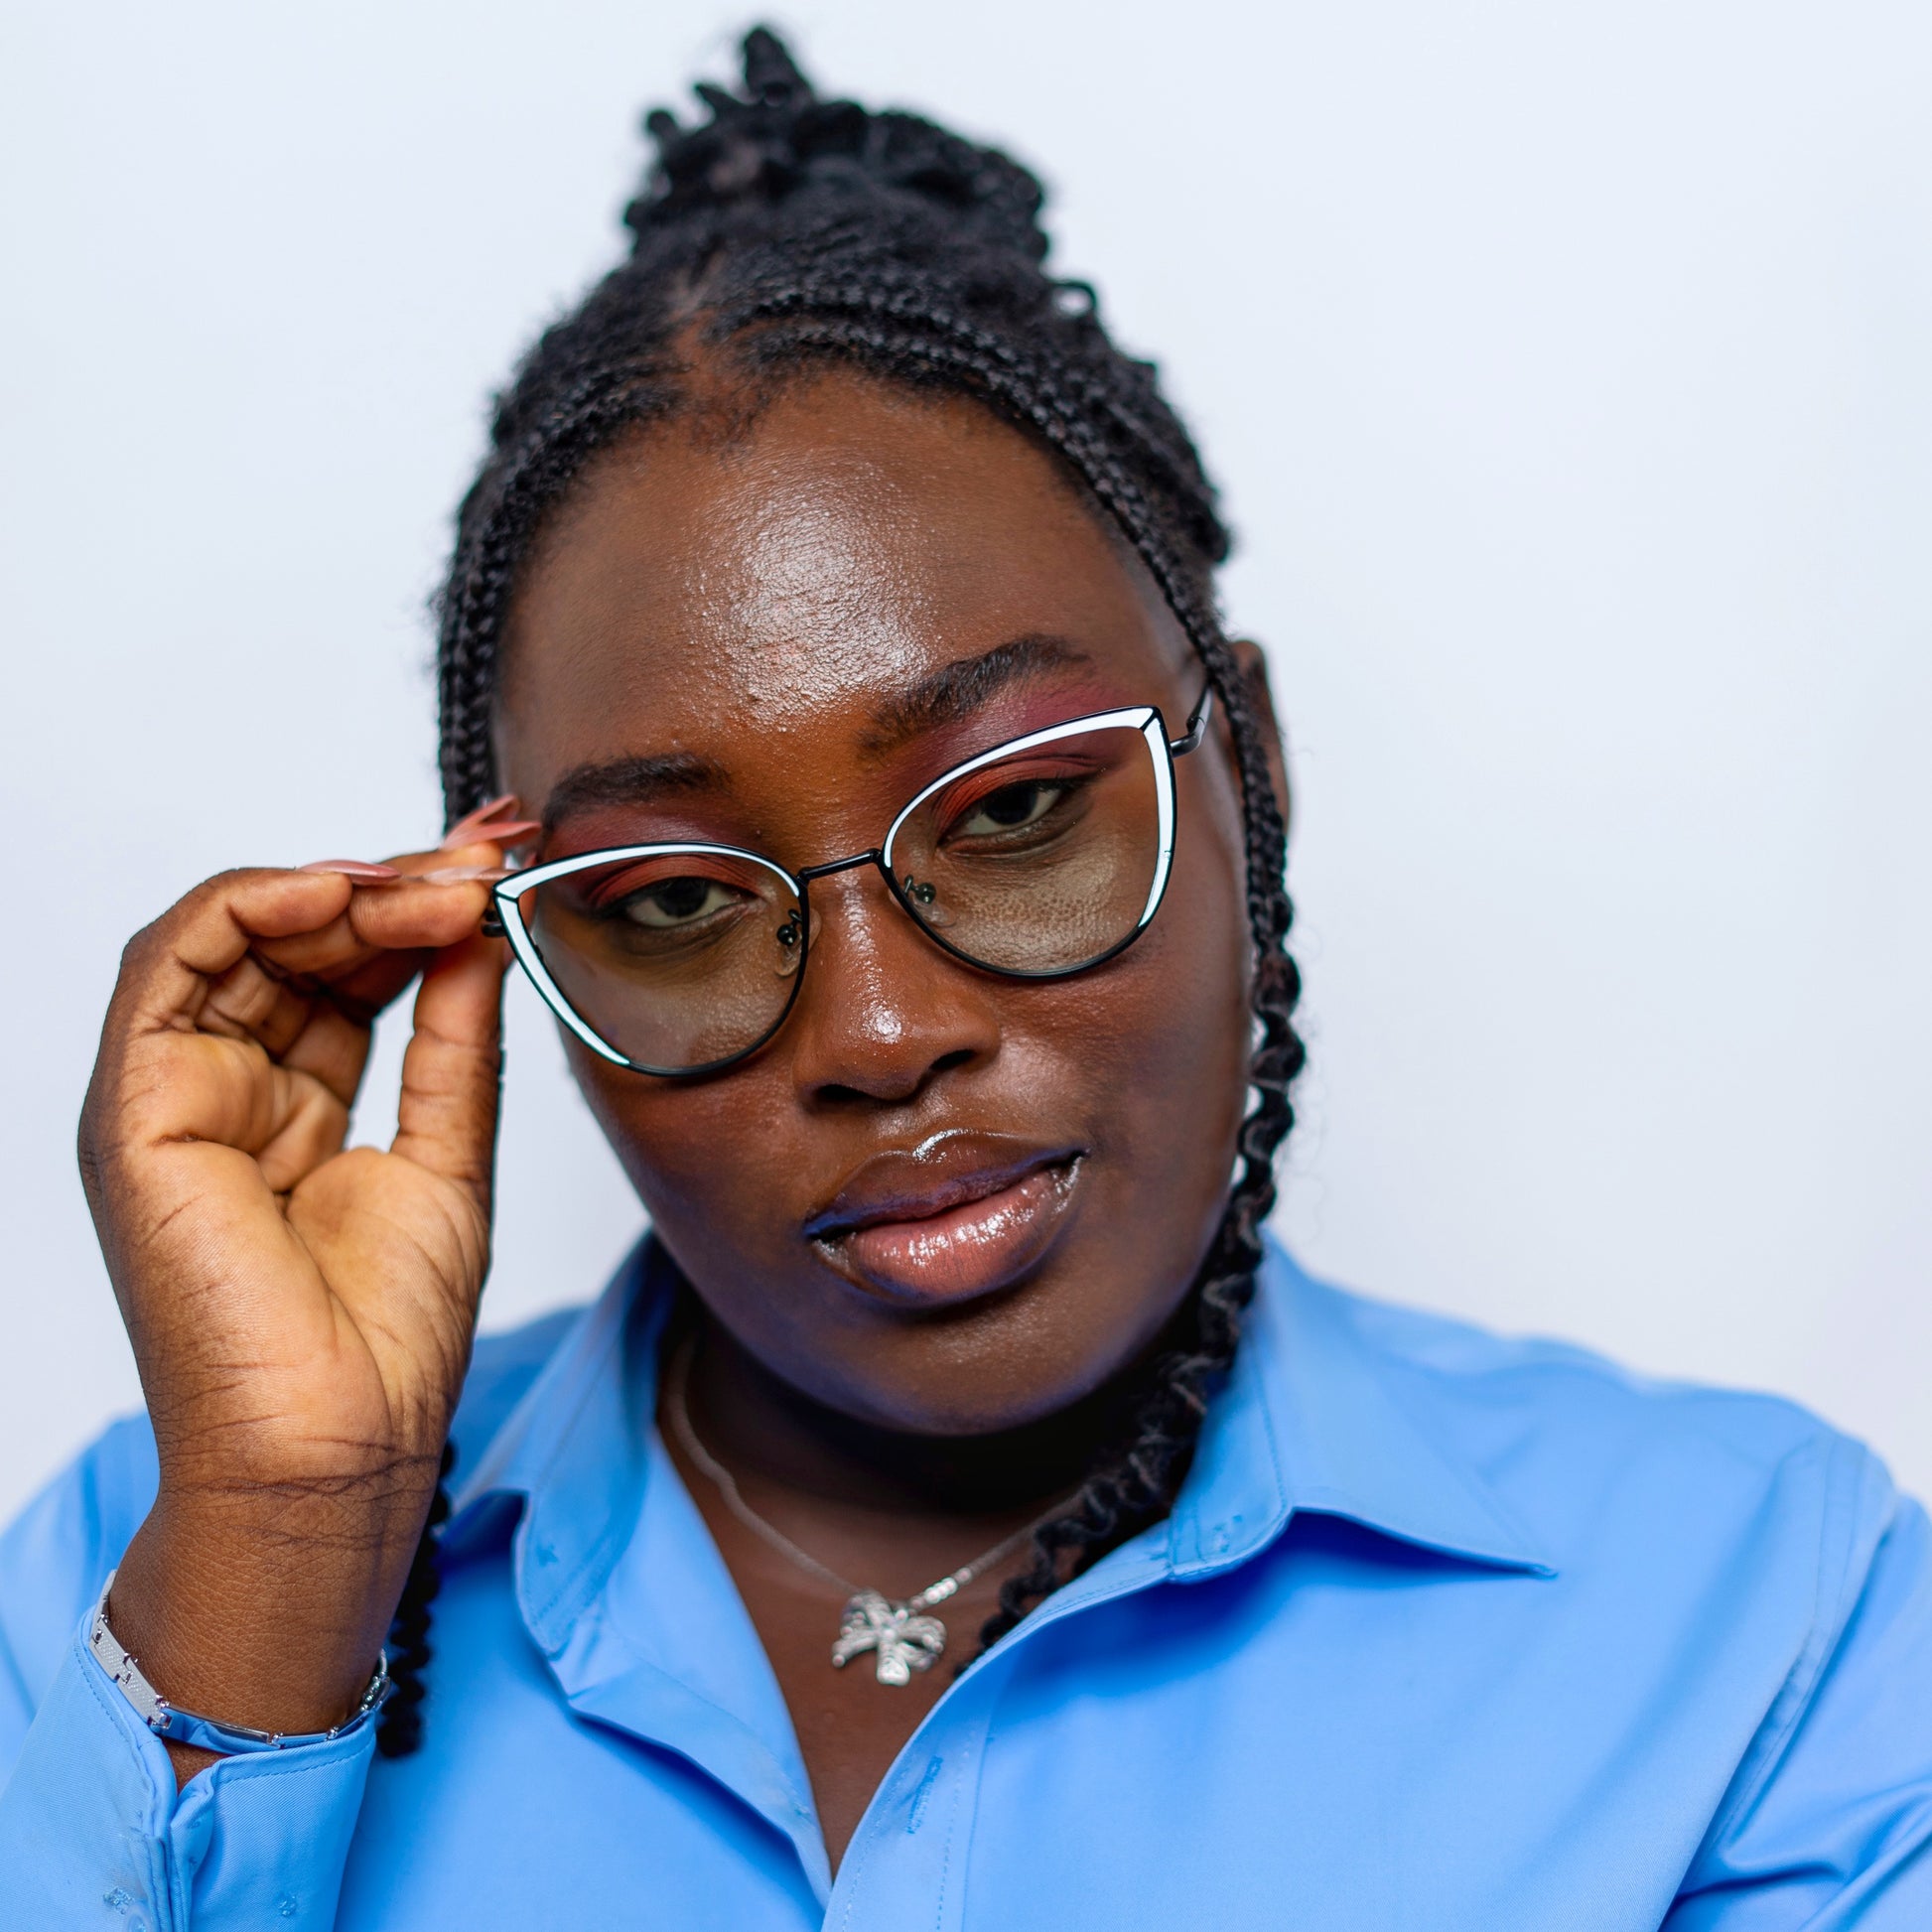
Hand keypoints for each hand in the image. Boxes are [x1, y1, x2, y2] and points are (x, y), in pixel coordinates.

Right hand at [77, 829, 518, 1775]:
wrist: (339, 1446)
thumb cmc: (384, 1335)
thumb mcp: (450, 1151)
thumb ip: (454, 1036)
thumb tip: (486, 929)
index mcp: (293, 1103)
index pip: (351, 966)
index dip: (426, 905)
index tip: (511, 863)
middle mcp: (227, 1086)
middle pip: (302, 939)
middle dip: (402, 881)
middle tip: (493, 852)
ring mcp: (176, 1094)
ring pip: (240, 933)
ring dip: (349, 886)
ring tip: (448, 879)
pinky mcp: (136, 1107)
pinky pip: (174, 963)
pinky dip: (258, 905)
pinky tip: (352, 890)